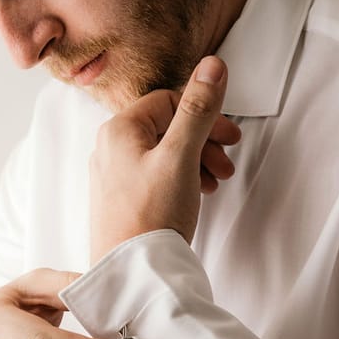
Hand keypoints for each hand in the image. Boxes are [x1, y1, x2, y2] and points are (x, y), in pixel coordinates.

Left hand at [90, 55, 239, 262]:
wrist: (132, 273)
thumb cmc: (151, 217)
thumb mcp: (181, 156)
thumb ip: (198, 109)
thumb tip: (212, 65)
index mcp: (119, 130)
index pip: (168, 101)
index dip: (204, 115)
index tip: (229, 136)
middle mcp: (109, 149)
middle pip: (166, 127)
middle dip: (203, 141)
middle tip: (227, 160)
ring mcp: (113, 177)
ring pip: (163, 153)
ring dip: (196, 161)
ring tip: (215, 181)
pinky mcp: (121, 201)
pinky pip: (155, 176)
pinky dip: (181, 179)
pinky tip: (196, 195)